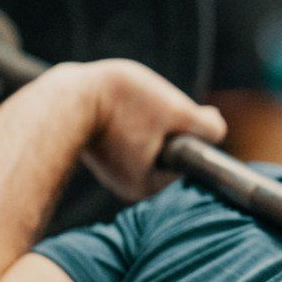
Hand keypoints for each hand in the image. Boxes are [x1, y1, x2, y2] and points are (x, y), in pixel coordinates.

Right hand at [59, 59, 226, 200]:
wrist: (63, 96)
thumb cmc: (120, 104)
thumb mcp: (174, 110)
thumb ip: (203, 125)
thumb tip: (217, 129)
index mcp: (147, 185)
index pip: (187, 160)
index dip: (192, 132)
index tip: (183, 113)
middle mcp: (129, 184)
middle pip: (170, 150)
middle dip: (170, 124)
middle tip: (155, 102)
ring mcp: (113, 168)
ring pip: (151, 138)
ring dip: (152, 117)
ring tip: (134, 102)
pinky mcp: (101, 150)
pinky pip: (130, 133)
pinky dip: (132, 116)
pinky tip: (120, 104)